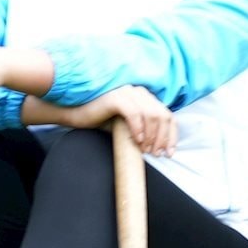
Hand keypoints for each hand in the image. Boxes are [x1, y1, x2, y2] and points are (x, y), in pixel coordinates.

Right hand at [37, 85, 177, 155]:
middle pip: (162, 116)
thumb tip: (158, 147)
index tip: (170, 152)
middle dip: (163, 138)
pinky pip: (135, 114)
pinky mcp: (117, 97)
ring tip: (146, 150)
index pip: (167, 115)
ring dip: (152, 136)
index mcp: (145, 98)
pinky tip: (137, 141)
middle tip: (157, 154)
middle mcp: (140, 92)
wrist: (75, 113)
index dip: (171, 135)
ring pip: (151, 115)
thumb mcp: (127, 126)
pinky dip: (139, 129)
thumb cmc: (100, 120)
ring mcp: (129, 92)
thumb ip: (143, 130)